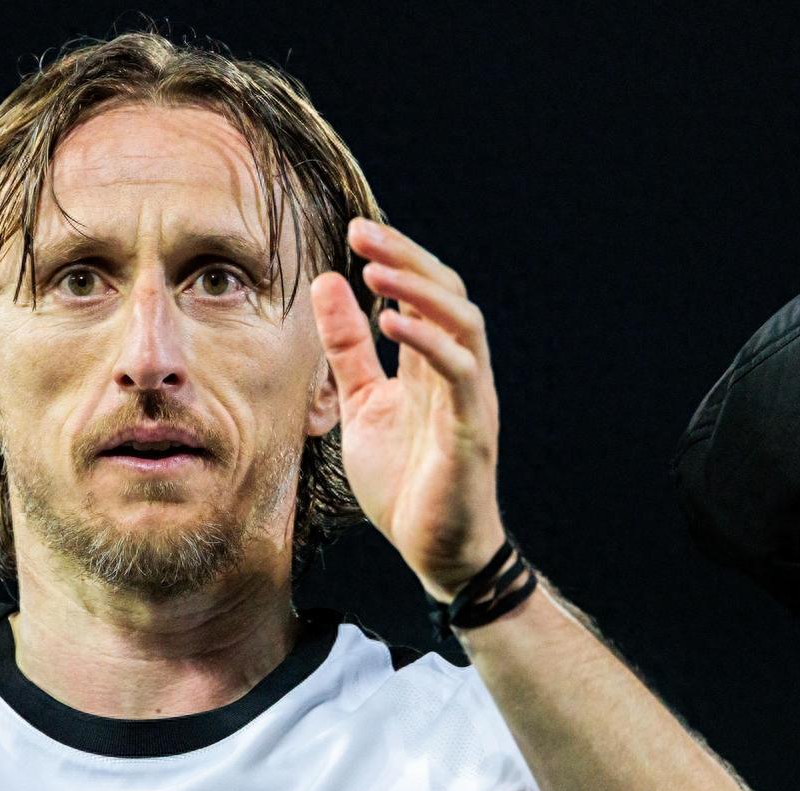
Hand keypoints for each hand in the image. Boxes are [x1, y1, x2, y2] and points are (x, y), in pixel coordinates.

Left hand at [311, 219, 503, 599]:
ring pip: (463, 324)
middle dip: (407, 258)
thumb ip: (348, 349)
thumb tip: (327, 283)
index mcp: (431, 364)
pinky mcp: (471, 432)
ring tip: (376, 271)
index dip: (395, 258)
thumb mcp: (362, 404)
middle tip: (363, 232)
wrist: (434, 550)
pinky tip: (392, 325)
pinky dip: (429, 344)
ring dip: (420, 292)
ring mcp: (469, 399)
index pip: (422, 293)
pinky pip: (460, 376)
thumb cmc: (405, 479)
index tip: (355, 230)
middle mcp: (458, 372)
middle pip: (447, 293)